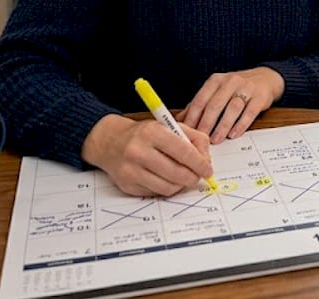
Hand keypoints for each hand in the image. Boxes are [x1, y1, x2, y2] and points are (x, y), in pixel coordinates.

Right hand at [80, 115, 212, 196]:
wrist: (110, 142)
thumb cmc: (144, 134)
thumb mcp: (169, 126)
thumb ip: (193, 138)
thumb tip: (206, 161)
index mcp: (152, 132)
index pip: (184, 152)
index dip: (200, 164)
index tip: (208, 170)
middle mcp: (139, 151)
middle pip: (177, 173)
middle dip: (193, 177)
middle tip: (197, 176)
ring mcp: (131, 170)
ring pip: (168, 187)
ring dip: (180, 185)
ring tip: (181, 177)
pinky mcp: (127, 185)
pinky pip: (155, 193)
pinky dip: (165, 188)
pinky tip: (165, 178)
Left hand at [181, 67, 284, 143]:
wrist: (265, 78)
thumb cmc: (236, 88)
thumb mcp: (217, 91)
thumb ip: (200, 104)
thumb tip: (180, 120)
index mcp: (216, 81)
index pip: (200, 100)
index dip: (193, 117)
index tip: (188, 132)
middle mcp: (230, 82)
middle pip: (215, 104)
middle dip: (206, 124)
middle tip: (201, 139)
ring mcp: (246, 88)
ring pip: (232, 108)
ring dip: (223, 126)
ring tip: (216, 139)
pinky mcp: (260, 97)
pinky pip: (249, 112)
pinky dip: (240, 125)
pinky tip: (234, 134)